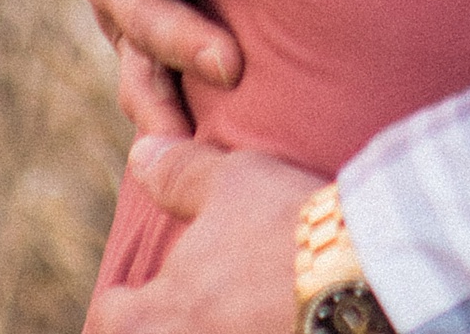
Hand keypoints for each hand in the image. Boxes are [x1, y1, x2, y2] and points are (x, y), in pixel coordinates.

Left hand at [87, 140, 317, 333]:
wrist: (362, 279)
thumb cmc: (286, 227)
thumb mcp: (231, 183)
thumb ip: (178, 174)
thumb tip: (140, 154)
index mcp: (151, 318)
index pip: (107, 319)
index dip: (120, 303)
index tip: (133, 294)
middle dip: (156, 323)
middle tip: (183, 311)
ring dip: (210, 326)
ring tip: (230, 315)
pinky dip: (248, 332)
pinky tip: (269, 322)